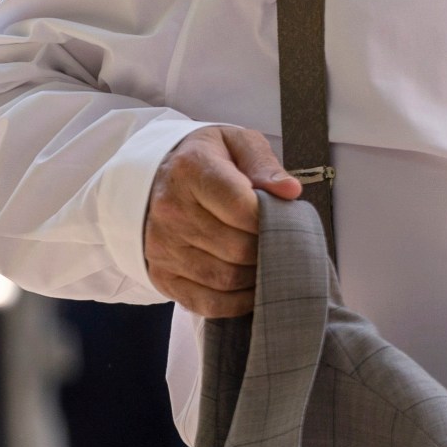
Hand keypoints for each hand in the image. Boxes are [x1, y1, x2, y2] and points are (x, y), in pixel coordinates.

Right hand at [144, 126, 300, 316]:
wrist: (156, 179)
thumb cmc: (206, 160)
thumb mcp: (236, 143)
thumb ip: (264, 164)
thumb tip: (291, 192)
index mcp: (191, 170)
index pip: (241, 208)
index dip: (271, 220)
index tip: (280, 218)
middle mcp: (170, 210)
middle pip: (237, 248)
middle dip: (267, 249)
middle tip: (278, 242)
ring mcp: (162, 247)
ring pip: (225, 278)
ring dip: (255, 276)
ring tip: (265, 260)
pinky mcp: (161, 276)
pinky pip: (207, 302)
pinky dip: (236, 302)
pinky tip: (250, 287)